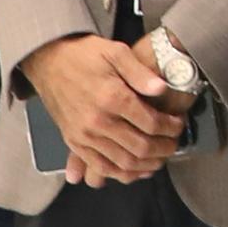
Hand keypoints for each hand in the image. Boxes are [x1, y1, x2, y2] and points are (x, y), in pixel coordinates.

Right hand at [26, 33, 181, 183]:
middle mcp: (98, 122)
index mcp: (112, 98)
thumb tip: (161, 89)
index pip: (151, 124)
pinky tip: (136, 171)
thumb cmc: (84, 54)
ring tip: (161, 158)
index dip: (171, 127)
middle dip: (164, 149)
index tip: (179, 124)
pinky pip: (101, 168)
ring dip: (147, 165)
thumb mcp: (115, 52)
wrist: (48, 61)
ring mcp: (84, 136)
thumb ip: (140, 72)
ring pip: (124, 163)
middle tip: (174, 144)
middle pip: (141, 147)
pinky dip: (122, 174)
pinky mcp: (74, 142)